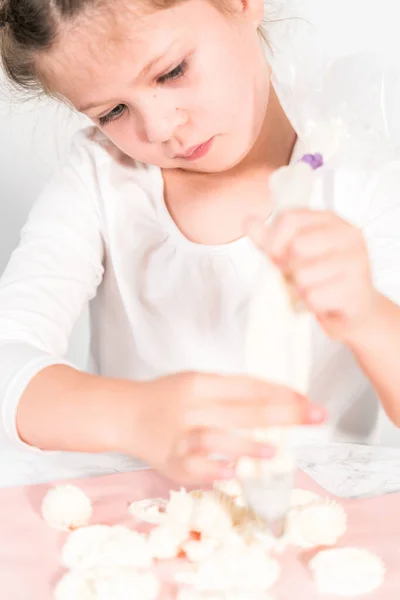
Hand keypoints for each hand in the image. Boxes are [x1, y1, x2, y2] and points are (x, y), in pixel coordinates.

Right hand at [127, 372, 324, 484]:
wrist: (125, 414)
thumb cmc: (168, 397)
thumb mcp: (196, 382)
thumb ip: (231, 391)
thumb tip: (277, 399)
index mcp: (199, 383)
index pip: (246, 385)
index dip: (280, 391)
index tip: (307, 398)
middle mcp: (190, 407)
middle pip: (240, 410)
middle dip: (282, 413)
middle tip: (316, 416)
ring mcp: (180, 436)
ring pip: (215, 439)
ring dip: (246, 446)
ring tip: (274, 453)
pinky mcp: (172, 462)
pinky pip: (196, 468)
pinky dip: (215, 471)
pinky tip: (234, 473)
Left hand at [248, 209, 381, 342]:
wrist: (357, 310)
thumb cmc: (323, 279)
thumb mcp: (292, 255)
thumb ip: (270, 240)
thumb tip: (248, 222)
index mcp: (330, 220)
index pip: (289, 218)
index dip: (273, 240)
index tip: (274, 257)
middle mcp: (347, 235)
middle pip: (296, 246)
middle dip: (288, 268)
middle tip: (298, 277)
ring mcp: (356, 261)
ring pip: (303, 275)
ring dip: (299, 289)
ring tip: (314, 289)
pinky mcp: (356, 288)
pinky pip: (313, 297)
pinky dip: (311, 304)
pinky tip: (324, 302)